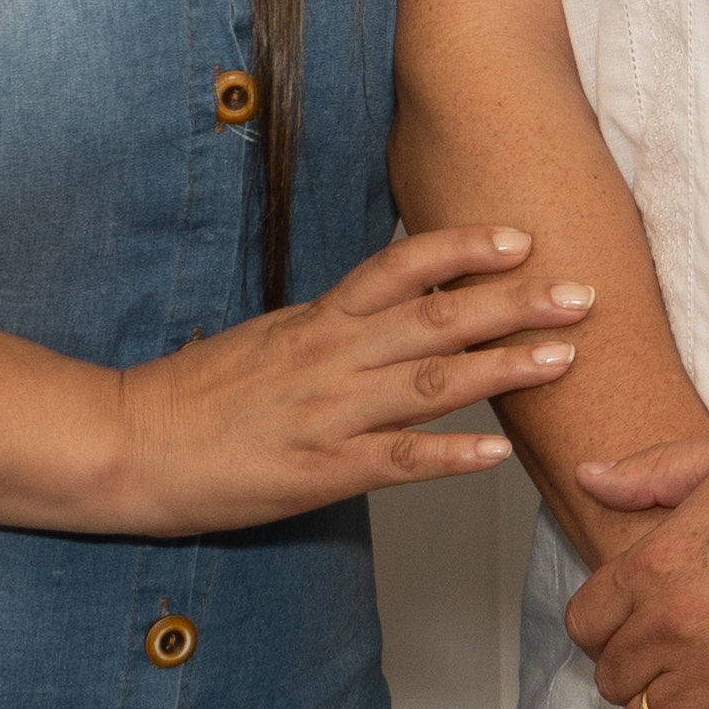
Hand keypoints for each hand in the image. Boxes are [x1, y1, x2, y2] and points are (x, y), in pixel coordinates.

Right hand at [100, 227, 583, 535]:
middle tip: (582, 291)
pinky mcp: (317, 472)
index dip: (462, 250)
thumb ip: (332, 326)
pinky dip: (450, 456)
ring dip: (502, 368)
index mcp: (317, 322)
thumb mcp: (268, 339)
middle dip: (515, 303)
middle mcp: (330, 357)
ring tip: (564, 358)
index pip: (400, 269)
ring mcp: (327, 414)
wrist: (127, 444)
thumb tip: (391, 308)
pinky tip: (497, 452)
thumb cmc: (196, 396)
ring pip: (429, 383)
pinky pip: (395, 462)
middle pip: (435, 318)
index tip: (521, 236)